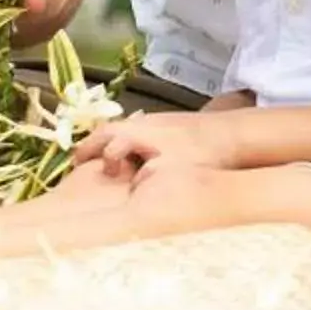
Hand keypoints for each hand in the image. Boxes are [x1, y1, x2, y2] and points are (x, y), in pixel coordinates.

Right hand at [75, 111, 224, 181]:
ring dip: (108, 143)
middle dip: (92, 145)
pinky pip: (136, 132)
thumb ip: (145, 178)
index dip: (92, 153)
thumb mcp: (171, 170)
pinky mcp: (168, 126)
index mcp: (140, 132)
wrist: (233, 134)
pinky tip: (130, 156)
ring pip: (123, 129)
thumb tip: (129, 187)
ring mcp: (157, 122)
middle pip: (109, 129)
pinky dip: (124, 142)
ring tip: (99, 160)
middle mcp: (144, 123)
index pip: (106, 139)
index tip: (81, 168)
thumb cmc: (201, 153)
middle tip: (78, 161)